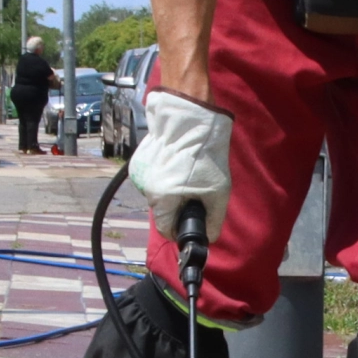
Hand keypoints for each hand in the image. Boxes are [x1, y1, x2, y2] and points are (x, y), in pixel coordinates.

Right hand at [126, 88, 231, 241]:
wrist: (190, 120)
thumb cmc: (206, 156)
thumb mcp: (218, 193)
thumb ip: (214, 220)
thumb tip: (209, 237)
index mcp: (162, 199)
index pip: (166, 229)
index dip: (180, 228)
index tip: (192, 220)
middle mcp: (146, 188)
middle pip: (162, 210)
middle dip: (177, 205)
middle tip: (194, 189)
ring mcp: (140, 173)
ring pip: (157, 193)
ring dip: (170, 189)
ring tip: (186, 171)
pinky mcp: (138, 161)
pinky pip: (151, 177)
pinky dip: (162, 175)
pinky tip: (176, 161)